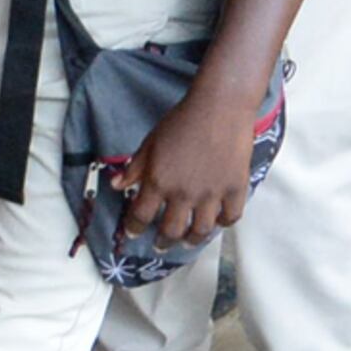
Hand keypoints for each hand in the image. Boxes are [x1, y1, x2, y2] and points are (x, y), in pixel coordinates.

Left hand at [116, 79, 267, 249]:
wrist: (219, 106)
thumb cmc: (181, 120)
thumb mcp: (150, 142)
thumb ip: (134, 168)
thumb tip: (115, 186)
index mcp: (158, 182)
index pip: (141, 216)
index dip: (134, 229)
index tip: (133, 233)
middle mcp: (184, 194)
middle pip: (171, 230)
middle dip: (163, 241)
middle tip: (161, 244)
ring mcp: (211, 194)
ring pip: (201, 230)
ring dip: (191, 240)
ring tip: (187, 241)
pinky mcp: (235, 188)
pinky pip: (230, 217)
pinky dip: (222, 223)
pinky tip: (217, 222)